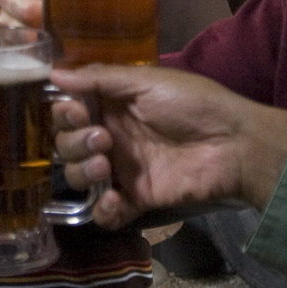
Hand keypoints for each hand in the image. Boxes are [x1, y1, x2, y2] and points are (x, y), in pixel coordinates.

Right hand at [47, 65, 286, 227]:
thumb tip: (53, 74)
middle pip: (67, 145)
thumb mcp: (146, 82)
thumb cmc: (192, 104)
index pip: (69, 112)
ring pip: (79, 177)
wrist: (233, 144)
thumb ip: (99, 78)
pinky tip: (115, 199)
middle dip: (74, 142)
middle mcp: (112, 137)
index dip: (65, 113)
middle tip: (102, 139)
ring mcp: (123, 170)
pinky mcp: (137, 199)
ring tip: (106, 166)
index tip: (77, 111)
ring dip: (83, 172)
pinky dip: (102, 211)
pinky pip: (105, 214)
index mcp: (112, 106)